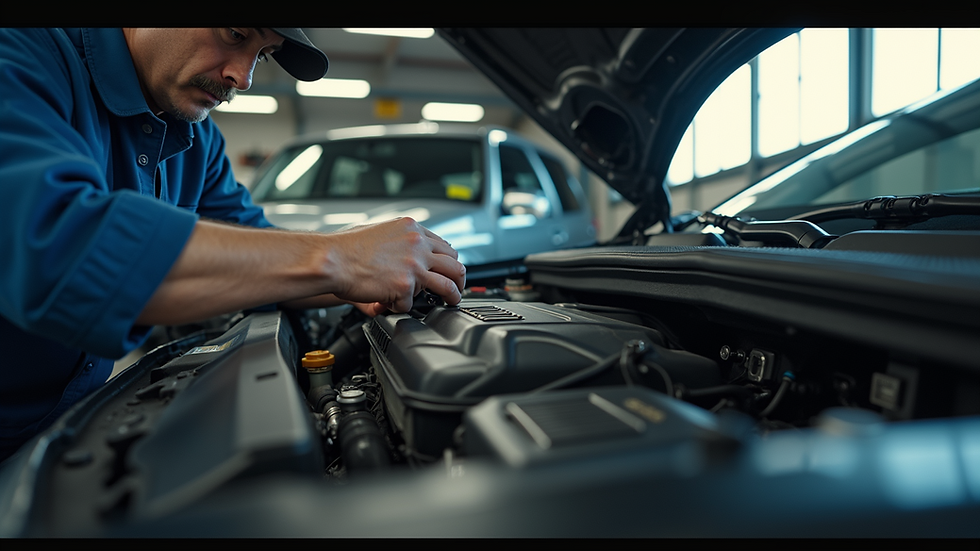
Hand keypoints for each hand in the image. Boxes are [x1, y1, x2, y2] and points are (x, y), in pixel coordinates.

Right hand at [324, 217, 464, 312]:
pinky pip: (412, 303)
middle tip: (457, 288)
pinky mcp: (405, 285)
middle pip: (454, 263)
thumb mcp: (381, 231)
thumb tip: (413, 253)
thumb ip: (401, 240)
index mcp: (411, 229)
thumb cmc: (347, 248)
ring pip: (447, 285)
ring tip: (451, 302)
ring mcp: (414, 265)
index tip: (447, 270)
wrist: (332, 260)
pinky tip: (391, 303)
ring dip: (452, 296)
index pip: (443, 246)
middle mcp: (417, 245)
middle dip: (459, 278)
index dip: (448, 261)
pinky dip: (401, 306)